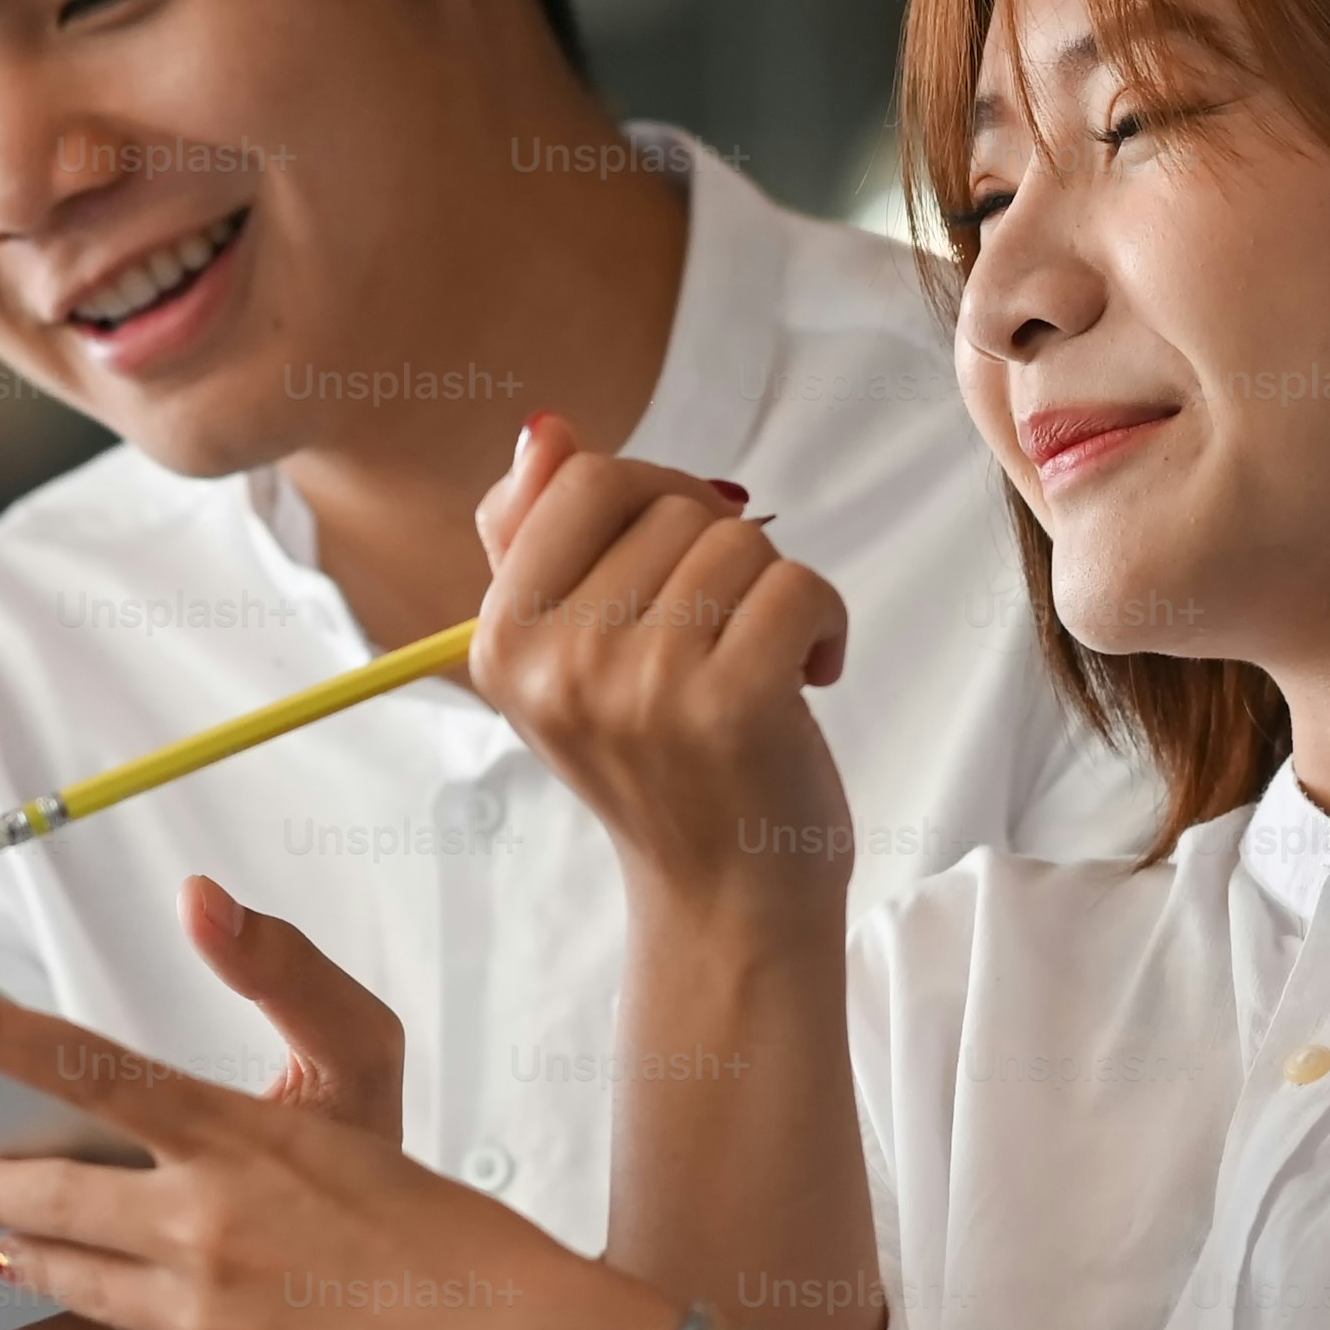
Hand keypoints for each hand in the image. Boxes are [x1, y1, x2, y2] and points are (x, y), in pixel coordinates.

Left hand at [0, 873, 398, 1329]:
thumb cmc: (452, 1227)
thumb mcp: (373, 1074)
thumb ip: (287, 978)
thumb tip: (203, 901)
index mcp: (242, 1136)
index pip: (85, 1065)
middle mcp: (205, 1220)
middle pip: (47, 1188)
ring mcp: (202, 1310)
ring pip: (62, 1269)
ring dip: (17, 1248)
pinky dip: (70, 1317)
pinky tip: (60, 1308)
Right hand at [467, 412, 857, 922]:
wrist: (724, 901)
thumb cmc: (662, 764)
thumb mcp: (571, 656)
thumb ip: (539, 540)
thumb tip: (545, 429)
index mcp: (503, 640)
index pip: (585, 479)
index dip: (654, 495)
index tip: (678, 559)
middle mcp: (560, 663)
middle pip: (671, 504)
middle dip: (717, 552)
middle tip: (720, 633)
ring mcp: (644, 686)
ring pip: (742, 542)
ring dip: (775, 591)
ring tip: (761, 662)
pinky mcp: (734, 705)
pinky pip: (800, 585)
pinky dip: (826, 622)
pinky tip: (810, 676)